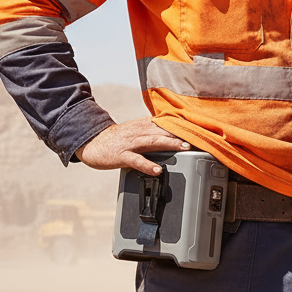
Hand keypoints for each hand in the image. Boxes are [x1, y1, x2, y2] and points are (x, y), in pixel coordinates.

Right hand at [75, 116, 189, 175]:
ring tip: (184, 147)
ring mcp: (131, 143)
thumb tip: (172, 125)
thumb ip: (153, 127)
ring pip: (153, 141)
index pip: (166, 121)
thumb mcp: (136, 128)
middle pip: (163, 129)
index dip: (182, 123)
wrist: (92, 142)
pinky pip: (136, 160)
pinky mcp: (121, 156)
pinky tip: (157, 170)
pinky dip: (147, 165)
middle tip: (198, 135)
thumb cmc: (117, 138)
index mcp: (143, 124)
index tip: (199, 124)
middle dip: (181, 132)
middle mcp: (139, 131)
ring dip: (169, 143)